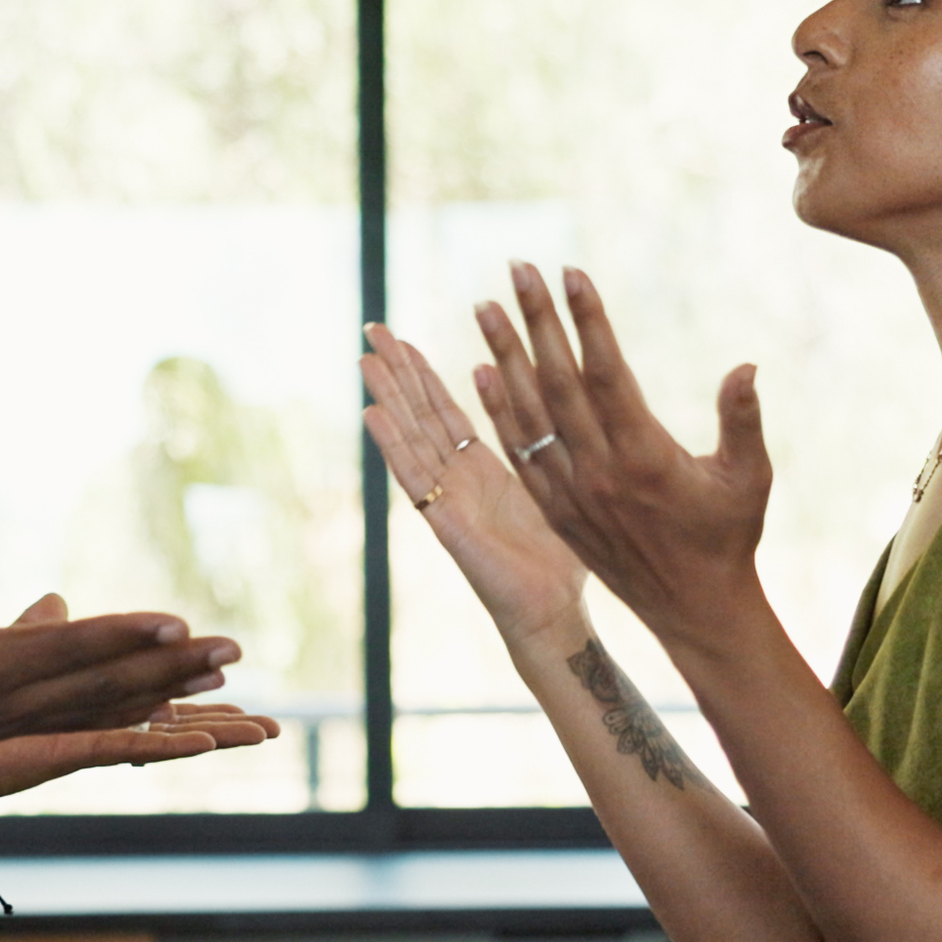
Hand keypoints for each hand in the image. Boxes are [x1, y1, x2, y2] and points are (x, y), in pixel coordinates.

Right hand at [0, 531, 240, 786]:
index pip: (69, 649)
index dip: (126, 635)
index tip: (178, 622)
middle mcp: (10, 703)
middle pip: (105, 681)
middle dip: (171, 664)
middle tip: (232, 648)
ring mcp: (15, 722)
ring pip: (103, 704)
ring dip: (164, 688)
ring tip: (218, 674)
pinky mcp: (12, 731)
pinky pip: (85, 720)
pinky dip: (131, 710)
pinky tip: (164, 705)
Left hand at [0, 597, 283, 805]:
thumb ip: (28, 627)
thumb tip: (55, 601)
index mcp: (58, 690)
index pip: (131, 676)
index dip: (178, 666)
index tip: (224, 657)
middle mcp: (72, 718)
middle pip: (159, 709)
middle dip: (213, 708)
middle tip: (273, 720)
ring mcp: (69, 736)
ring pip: (154, 730)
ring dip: (209, 731)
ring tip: (265, 733)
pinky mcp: (55, 750)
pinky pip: (121, 745)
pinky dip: (166, 744)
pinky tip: (209, 744)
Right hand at [363, 320, 591, 653]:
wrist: (553, 614)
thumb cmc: (561, 563)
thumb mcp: (556, 491)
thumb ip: (551, 453)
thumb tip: (576, 414)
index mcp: (483, 471)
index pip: (447, 412)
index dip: (426, 376)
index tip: (405, 340)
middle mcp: (458, 480)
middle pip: (421, 415)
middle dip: (398, 371)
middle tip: (373, 327)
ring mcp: (447, 500)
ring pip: (411, 437)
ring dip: (388, 396)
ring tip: (365, 356)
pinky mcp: (446, 522)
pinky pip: (414, 477)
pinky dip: (393, 445)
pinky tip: (372, 412)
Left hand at [471, 264, 771, 643]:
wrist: (693, 610)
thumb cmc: (729, 536)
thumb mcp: (749, 477)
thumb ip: (743, 420)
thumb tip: (746, 366)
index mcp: (645, 457)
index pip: (606, 374)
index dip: (587, 321)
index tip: (570, 273)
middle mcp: (599, 471)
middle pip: (558, 382)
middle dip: (536, 321)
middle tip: (518, 267)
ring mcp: (570, 492)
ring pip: (528, 414)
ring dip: (504, 356)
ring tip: (485, 307)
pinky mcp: (555, 510)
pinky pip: (519, 454)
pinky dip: (498, 412)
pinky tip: (482, 372)